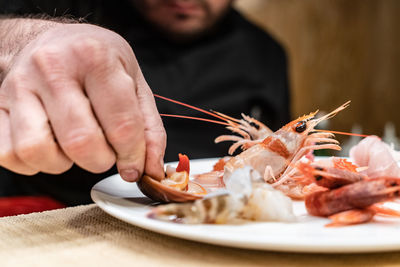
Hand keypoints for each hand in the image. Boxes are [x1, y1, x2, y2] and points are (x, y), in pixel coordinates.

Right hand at [0, 24, 165, 180]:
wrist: (53, 42)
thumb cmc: (97, 63)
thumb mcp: (135, 82)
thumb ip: (149, 128)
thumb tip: (150, 169)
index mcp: (94, 58)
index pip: (122, 125)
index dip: (133, 156)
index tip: (135, 166)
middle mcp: (52, 68)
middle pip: (81, 142)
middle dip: (101, 160)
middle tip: (105, 152)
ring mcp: (18, 86)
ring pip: (38, 151)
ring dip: (63, 163)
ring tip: (74, 146)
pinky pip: (9, 154)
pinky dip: (33, 162)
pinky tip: (50, 145)